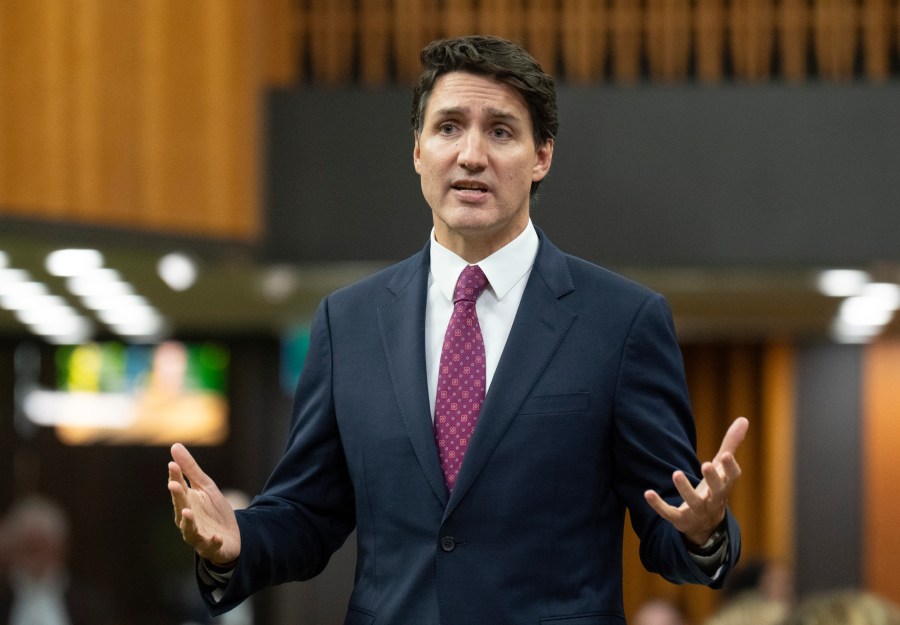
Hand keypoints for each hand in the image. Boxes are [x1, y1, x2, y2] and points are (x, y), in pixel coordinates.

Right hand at [168, 443, 240, 565]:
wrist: (231, 536)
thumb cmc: (213, 511)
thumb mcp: (205, 487)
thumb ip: (190, 470)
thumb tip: (174, 446)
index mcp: (186, 502)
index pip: (179, 487)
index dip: (175, 476)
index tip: (172, 465)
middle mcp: (187, 519)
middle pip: (181, 506)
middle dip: (177, 496)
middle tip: (174, 485)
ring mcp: (198, 534)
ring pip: (189, 529)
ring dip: (188, 521)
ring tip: (187, 512)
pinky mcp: (211, 546)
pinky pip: (210, 545)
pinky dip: (213, 541)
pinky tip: (217, 537)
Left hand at [644, 416, 747, 545]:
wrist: (707, 525)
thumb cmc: (715, 488)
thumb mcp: (722, 468)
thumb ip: (730, 444)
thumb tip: (744, 418)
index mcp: (725, 487)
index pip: (732, 478)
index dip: (730, 467)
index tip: (726, 455)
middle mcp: (714, 501)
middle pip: (716, 491)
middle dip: (712, 479)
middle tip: (706, 464)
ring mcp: (697, 512)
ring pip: (693, 502)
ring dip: (685, 489)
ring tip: (676, 473)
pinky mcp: (680, 520)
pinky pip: (669, 513)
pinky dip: (658, 505)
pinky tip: (648, 492)